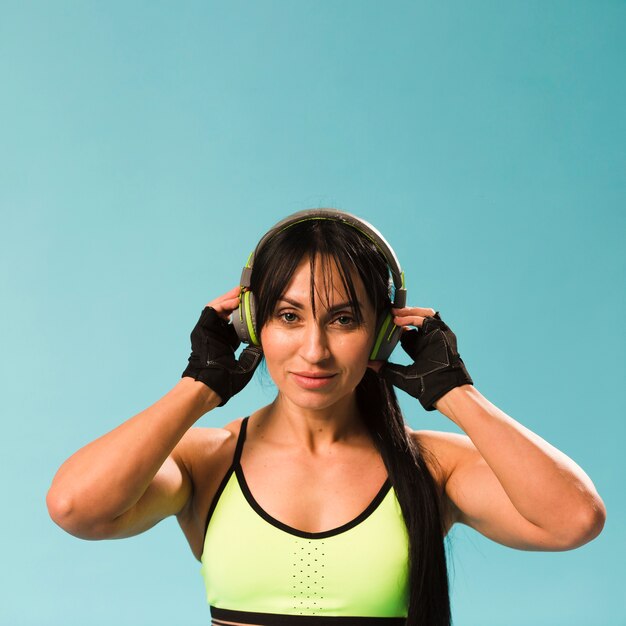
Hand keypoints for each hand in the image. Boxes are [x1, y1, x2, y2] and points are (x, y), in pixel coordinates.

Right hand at [182, 287, 262, 406]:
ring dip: (231, 298)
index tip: (258, 305)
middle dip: (239, 300)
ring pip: (219, 307)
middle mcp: (216, 333)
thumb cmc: (226, 380)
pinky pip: (212, 309)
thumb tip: (265, 342)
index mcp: (226, 341)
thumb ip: (254, 352)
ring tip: (244, 291)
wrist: (209, 386)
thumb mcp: (246, 363)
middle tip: (251, 292)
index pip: (236, 321)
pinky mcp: (202, 327)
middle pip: (227, 310)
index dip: (246, 312)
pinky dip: (224, 303)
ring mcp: (208, 329)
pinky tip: (236, 299)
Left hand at [377, 306, 472, 410]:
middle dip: (403, 314)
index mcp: (421, 347)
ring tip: (394, 313)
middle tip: (388, 313)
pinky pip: (426, 319)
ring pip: (425, 314)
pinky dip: (412, 318)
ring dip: (409, 312)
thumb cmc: (424, 385)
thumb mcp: (400, 375)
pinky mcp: (442, 332)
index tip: (385, 322)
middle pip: (418, 318)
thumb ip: (386, 368)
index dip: (397, 325)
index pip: (409, 330)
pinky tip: (399, 321)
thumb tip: (369, 364)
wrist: (440, 389)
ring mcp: (437, 334)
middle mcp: (430, 339)